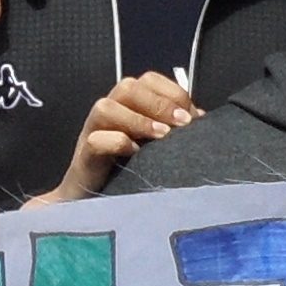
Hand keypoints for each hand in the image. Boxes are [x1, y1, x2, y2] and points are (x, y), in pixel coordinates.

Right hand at [50, 72, 199, 200]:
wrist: (93, 204)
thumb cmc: (128, 170)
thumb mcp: (154, 146)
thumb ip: (173, 128)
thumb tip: (201, 118)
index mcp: (127, 105)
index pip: (148, 81)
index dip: (172, 92)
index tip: (192, 115)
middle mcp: (108, 113)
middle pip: (128, 87)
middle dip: (159, 103)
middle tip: (182, 123)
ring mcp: (92, 133)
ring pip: (106, 107)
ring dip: (138, 119)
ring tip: (162, 136)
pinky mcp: (84, 157)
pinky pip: (94, 140)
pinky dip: (116, 142)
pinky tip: (135, 153)